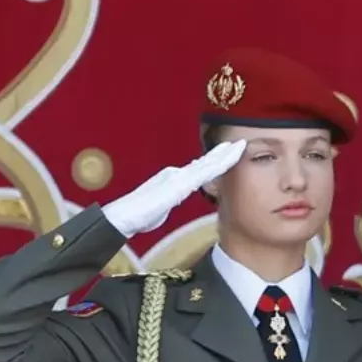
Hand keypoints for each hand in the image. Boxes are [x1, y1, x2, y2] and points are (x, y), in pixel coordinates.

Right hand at [101, 140, 245, 237]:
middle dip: (222, 153)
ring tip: (238, 145)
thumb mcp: (160, 209)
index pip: (199, 171)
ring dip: (224, 155)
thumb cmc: (139, 217)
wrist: (124, 217)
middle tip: (237, 144)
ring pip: (207, 164)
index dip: (214, 162)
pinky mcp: (180, 184)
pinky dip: (219, 164)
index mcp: (174, 181)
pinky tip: (230, 158)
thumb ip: (168, 203)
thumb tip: (169, 203)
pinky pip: (205, 172)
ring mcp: (179, 178)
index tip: (227, 155)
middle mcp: (178, 175)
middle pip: (205, 163)